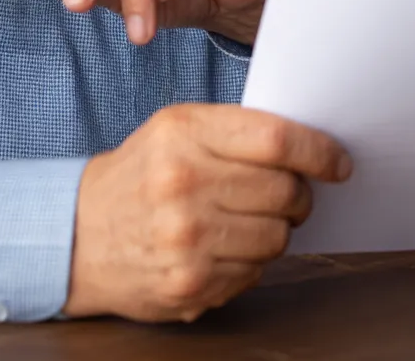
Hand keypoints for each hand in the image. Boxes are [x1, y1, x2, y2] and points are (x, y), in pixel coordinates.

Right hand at [64, 103, 351, 321]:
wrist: (77, 236)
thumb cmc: (141, 177)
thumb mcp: (176, 130)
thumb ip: (237, 132)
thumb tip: (311, 149)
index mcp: (183, 134)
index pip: (276, 141)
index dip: (319, 152)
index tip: (338, 162)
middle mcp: (183, 184)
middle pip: (284, 191)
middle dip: (299, 195)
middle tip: (287, 196)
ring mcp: (186, 239)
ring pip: (277, 236)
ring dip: (276, 230)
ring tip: (245, 223)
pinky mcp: (188, 283)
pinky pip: (254, 272)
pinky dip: (250, 262)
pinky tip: (221, 250)